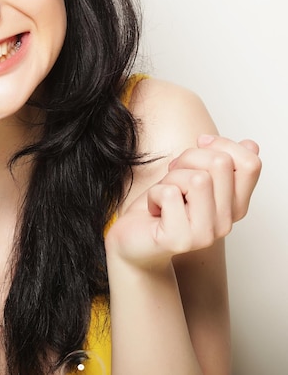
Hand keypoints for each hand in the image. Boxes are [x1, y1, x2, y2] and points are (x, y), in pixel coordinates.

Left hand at [106, 135, 260, 268]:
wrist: (134, 239)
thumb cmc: (162, 205)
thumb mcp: (191, 176)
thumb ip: (217, 163)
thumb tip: (250, 144)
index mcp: (234, 205)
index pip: (250, 164)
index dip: (222, 145)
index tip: (200, 147)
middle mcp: (226, 222)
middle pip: (220, 163)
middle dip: (189, 158)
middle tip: (174, 175)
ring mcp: (206, 233)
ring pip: (197, 178)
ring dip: (171, 179)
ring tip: (165, 195)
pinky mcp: (181, 239)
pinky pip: (169, 193)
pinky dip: (154, 193)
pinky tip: (154, 209)